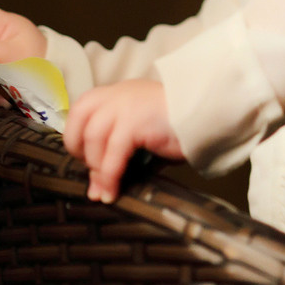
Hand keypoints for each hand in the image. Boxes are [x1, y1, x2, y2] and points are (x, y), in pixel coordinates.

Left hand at [63, 79, 182, 203]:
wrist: (208, 115)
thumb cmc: (178, 128)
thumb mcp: (141, 137)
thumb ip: (117, 155)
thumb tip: (96, 189)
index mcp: (117, 93)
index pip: (80, 109)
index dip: (76, 136)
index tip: (84, 160)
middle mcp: (118, 94)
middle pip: (79, 118)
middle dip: (78, 149)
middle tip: (91, 172)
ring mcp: (126, 104)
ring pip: (93, 137)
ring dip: (95, 168)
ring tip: (104, 190)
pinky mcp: (136, 120)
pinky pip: (113, 153)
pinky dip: (109, 176)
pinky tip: (113, 191)